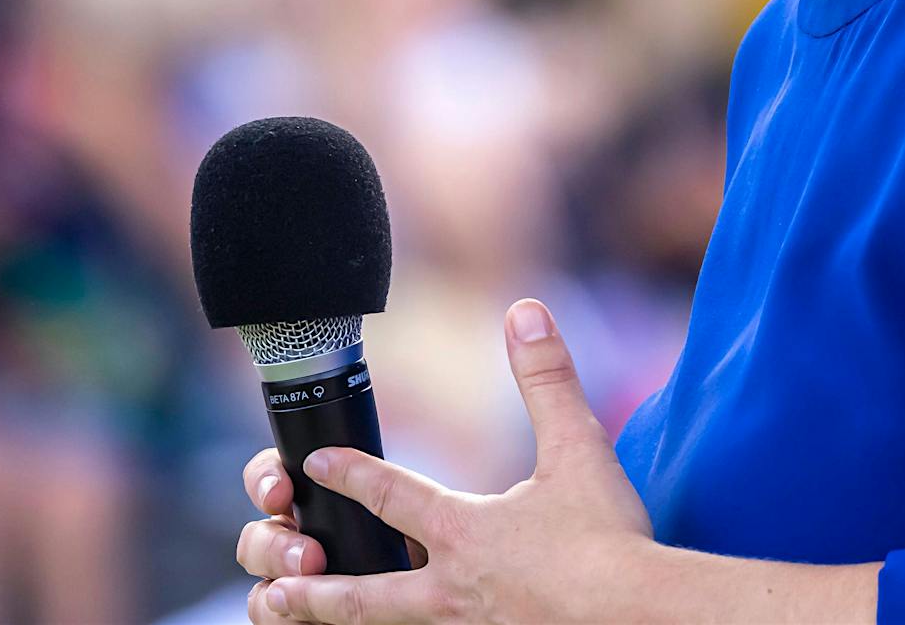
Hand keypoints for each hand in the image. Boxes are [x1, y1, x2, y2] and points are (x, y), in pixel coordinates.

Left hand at [239, 298, 655, 623]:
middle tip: (269, 587)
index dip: (352, 475)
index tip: (313, 463)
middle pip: (365, 594)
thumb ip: (546, 377)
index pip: (393, 497)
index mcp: (465, 532)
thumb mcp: (578, 445)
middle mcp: (452, 590)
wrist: (634, 615)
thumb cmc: (608, 538)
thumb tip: (525, 310)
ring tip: (295, 622)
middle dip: (314, 589)